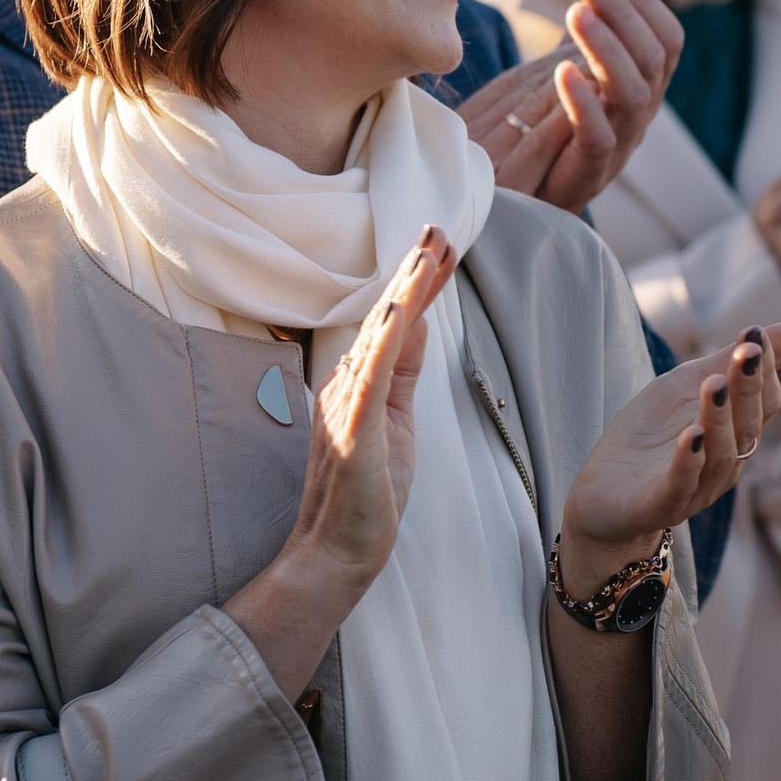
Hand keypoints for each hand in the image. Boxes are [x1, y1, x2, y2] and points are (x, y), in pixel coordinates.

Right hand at [282, 226, 457, 587]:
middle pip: (385, 316)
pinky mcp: (352, 431)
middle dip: (413, 272)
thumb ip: (401, 371)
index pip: (394, 322)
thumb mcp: (394, 419)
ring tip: (425, 254)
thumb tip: (415, 321)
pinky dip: (384, 342)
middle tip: (438, 229)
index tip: (443, 249)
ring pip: (378, 337)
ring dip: (403, 293)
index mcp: (356, 381)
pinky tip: (398, 311)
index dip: (419, 285)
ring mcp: (345, 405)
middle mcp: (345, 384)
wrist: (337, 550)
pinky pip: (368, 379)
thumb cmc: (367, 493)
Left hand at [459, 0, 680, 214]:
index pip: (668, 40)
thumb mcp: (580, 69)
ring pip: (633, 93)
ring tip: (574, 12)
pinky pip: (597, 137)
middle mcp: (640, 115)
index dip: (645, 5)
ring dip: (607, 48)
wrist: (530, 197)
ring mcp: (620, 146)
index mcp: (644, 87)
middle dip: (623, 13)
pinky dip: (583, 102)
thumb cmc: (555, 124)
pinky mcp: (588, 174)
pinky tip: (561, 70)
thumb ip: (596, 30)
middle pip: (654, 59)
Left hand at [559, 321, 780, 593]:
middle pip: (746, 426)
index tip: (754, 333)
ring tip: (714, 384)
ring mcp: (696, 487)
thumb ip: (730, 362)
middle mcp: (725, 462)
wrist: (604, 492)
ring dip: (718, 418)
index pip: (763, 403)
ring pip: (719, 455)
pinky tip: (691, 434)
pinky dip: (689, 459)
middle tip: (748, 352)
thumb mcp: (685, 387)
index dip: (763, 369)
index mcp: (735, 433)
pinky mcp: (661, 503)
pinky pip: (681, 483)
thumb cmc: (652, 435)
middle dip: (747, 388)